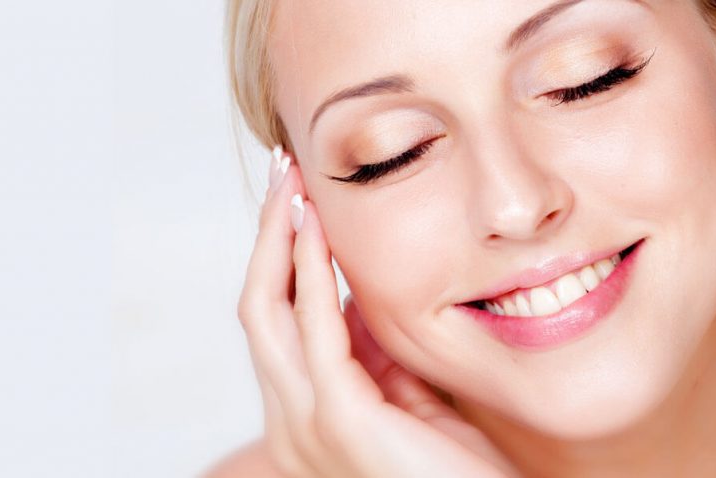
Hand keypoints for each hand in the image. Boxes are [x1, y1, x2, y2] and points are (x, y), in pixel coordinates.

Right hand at [236, 147, 517, 477]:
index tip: (294, 197)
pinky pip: (314, 329)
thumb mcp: (407, 396)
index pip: (275, 318)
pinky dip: (311, 272)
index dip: (279, 254)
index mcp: (307, 411)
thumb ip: (375, 354)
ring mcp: (308, 423)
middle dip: (266, 234)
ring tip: (292, 183)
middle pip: (257, 306)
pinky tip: (318, 228)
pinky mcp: (341, 420)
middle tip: (282, 171)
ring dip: (278, 239)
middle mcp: (291, 419)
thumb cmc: (459, 470)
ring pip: (267, 311)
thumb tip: (355, 295)